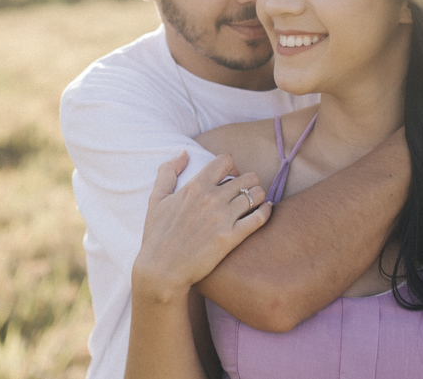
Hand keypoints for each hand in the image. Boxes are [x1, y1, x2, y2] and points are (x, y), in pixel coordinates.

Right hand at [133, 151, 271, 305]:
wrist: (161, 271)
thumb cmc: (156, 236)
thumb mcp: (156, 200)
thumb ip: (167, 172)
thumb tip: (183, 152)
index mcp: (195, 186)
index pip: (225, 160)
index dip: (232, 166)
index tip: (231, 177)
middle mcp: (211, 198)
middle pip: (247, 177)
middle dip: (249, 182)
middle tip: (246, 192)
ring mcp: (222, 217)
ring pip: (256, 194)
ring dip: (259, 196)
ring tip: (255, 202)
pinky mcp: (231, 237)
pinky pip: (260, 217)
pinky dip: (266, 211)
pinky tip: (265, 211)